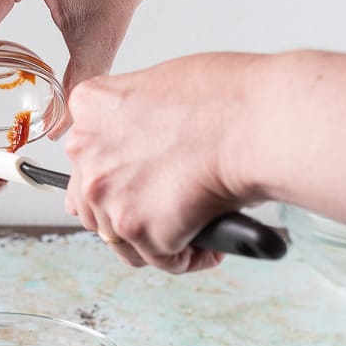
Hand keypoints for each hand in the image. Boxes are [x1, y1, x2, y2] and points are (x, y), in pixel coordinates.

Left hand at [65, 54, 262, 272]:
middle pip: (94, 201)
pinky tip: (213, 244)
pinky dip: (189, 257)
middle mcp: (87, 151)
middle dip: (130, 210)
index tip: (139, 182)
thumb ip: (138, 120)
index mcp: (92, 107)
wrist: (259, 122)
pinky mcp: (137, 228)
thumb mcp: (166, 86)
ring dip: (157, 238)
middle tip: (168, 207)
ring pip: (121, 238)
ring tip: (195, 229)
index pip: (86, 155)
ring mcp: (108, 192)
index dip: (117, 174)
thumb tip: (143, 152)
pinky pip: (162, 259)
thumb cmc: (229, 96)